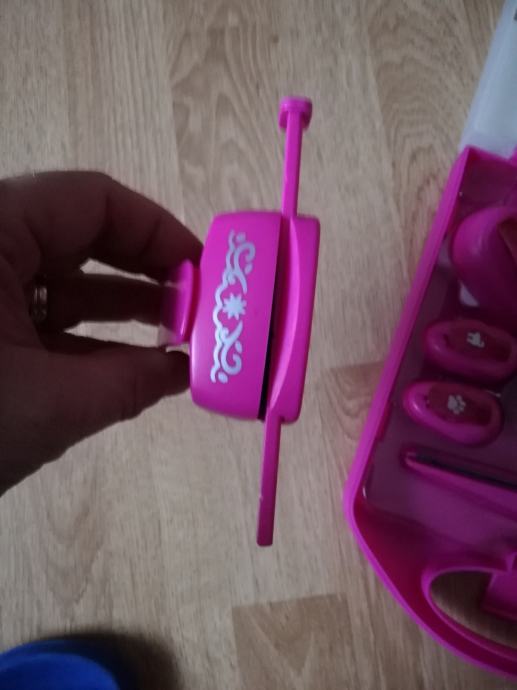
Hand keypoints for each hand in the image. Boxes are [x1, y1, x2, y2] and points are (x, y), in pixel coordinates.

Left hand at [0, 171, 201, 493]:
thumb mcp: (50, 406)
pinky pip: (40, 314)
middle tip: (199, 309)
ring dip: (123, 307)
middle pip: (81, 234)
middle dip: (147, 272)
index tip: (205, 274)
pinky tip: (133, 363)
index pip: (93, 199)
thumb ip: (131, 382)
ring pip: (62, 278)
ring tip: (179, 337)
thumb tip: (187, 374)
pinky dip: (87, 337)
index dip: (159, 232)